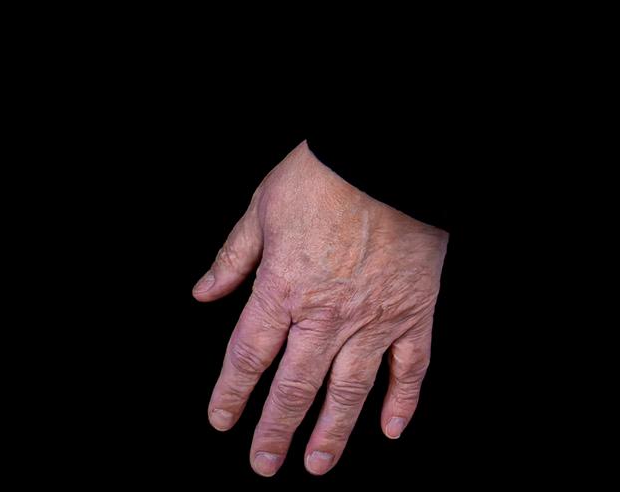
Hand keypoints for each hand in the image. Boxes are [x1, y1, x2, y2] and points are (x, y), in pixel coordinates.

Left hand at [193, 141, 446, 476]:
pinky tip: (389, 429)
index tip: (220, 420)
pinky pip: (410, 370)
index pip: (249, 355)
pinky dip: (401, 402)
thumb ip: (233, 259)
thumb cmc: (320, 176)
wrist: (386, 158)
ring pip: (350, 390)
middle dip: (276, 429)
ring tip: (317, 465)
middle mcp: (326, 315)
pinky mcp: (415, 315)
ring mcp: (374, 320)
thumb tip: (204, 293)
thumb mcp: (260, 210)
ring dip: (332, 432)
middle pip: (295, 386)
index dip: (231, 392)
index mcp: (282, 289)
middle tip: (264, 464)